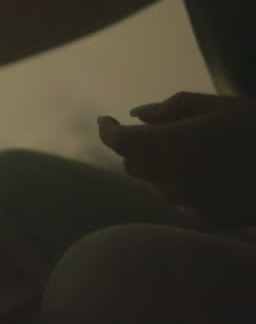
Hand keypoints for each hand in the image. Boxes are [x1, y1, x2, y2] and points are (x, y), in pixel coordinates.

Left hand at [98, 91, 255, 224]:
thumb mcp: (217, 106)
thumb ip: (171, 108)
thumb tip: (137, 115)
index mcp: (170, 146)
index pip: (119, 142)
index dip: (107, 129)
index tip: (106, 118)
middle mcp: (173, 179)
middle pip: (133, 166)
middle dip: (137, 147)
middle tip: (157, 131)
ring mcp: (191, 203)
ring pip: (156, 185)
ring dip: (160, 167)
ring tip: (191, 149)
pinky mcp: (210, 217)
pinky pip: (181, 199)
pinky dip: (183, 184)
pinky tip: (209, 171)